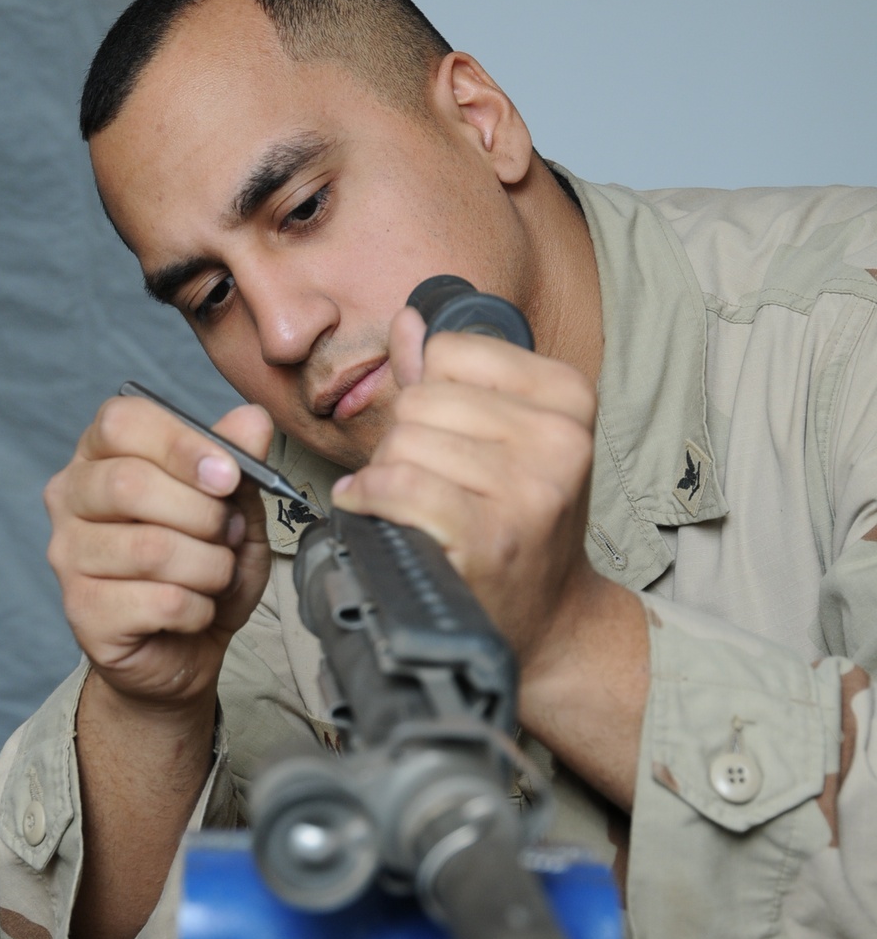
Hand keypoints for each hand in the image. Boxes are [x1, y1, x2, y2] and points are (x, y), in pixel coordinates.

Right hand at [44, 394, 272, 708]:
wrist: (185, 649)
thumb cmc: (202, 568)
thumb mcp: (234, 509)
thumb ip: (238, 461)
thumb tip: (252, 419)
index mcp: (102, 454)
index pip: (122, 422)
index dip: (182, 444)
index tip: (228, 475)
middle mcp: (71, 498)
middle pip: (129, 483)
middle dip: (204, 515)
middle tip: (230, 535)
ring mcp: (68, 556)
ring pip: (151, 549)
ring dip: (209, 567)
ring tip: (216, 576)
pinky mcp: (82, 611)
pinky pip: (160, 601)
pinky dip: (199, 608)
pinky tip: (195, 610)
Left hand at [331, 306, 599, 677]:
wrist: (549, 617)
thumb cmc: (519, 522)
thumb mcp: (504, 438)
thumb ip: (451, 378)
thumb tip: (409, 321)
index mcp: (568, 396)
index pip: (451, 351)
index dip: (428, 390)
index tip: (441, 432)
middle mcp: (558, 438)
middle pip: (422, 400)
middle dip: (402, 439)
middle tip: (421, 478)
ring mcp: (530, 489)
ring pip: (404, 444)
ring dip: (387, 476)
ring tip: (411, 505)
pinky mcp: (492, 536)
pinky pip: (399, 487)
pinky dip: (370, 499)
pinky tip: (373, 510)